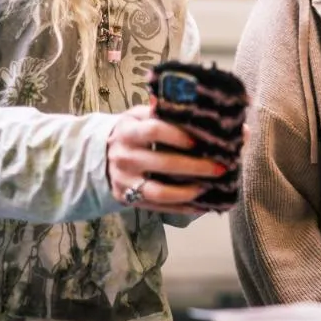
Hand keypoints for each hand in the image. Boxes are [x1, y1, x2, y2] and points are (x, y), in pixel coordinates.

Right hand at [107, 105, 227, 213]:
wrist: (101, 154)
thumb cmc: (134, 131)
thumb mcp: (143, 116)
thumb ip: (171, 114)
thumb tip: (215, 112)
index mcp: (129, 130)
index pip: (155, 131)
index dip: (178, 136)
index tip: (199, 141)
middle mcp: (125, 156)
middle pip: (163, 163)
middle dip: (195, 167)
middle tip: (220, 168)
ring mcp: (125, 180)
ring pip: (159, 191)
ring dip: (187, 192)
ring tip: (208, 188)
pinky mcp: (127, 198)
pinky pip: (157, 207)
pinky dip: (180, 208)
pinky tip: (200, 206)